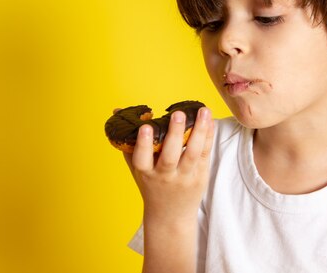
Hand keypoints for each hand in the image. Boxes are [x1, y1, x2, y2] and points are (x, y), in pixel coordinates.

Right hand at [123, 107, 214, 223]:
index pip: (142, 159)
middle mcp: (165, 176)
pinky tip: (210, 120)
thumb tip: (117, 111)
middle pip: (170, 156)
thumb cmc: (151, 185)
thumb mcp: (136, 166)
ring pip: (193, 154)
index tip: (146, 127)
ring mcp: (184, 177)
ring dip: (199, 131)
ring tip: (203, 111)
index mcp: (146, 173)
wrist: (170, 216)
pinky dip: (209, 137)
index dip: (144, 144)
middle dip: (174, 134)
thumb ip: (128, 139)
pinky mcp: (200, 176)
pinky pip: (206, 154)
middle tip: (178, 113)